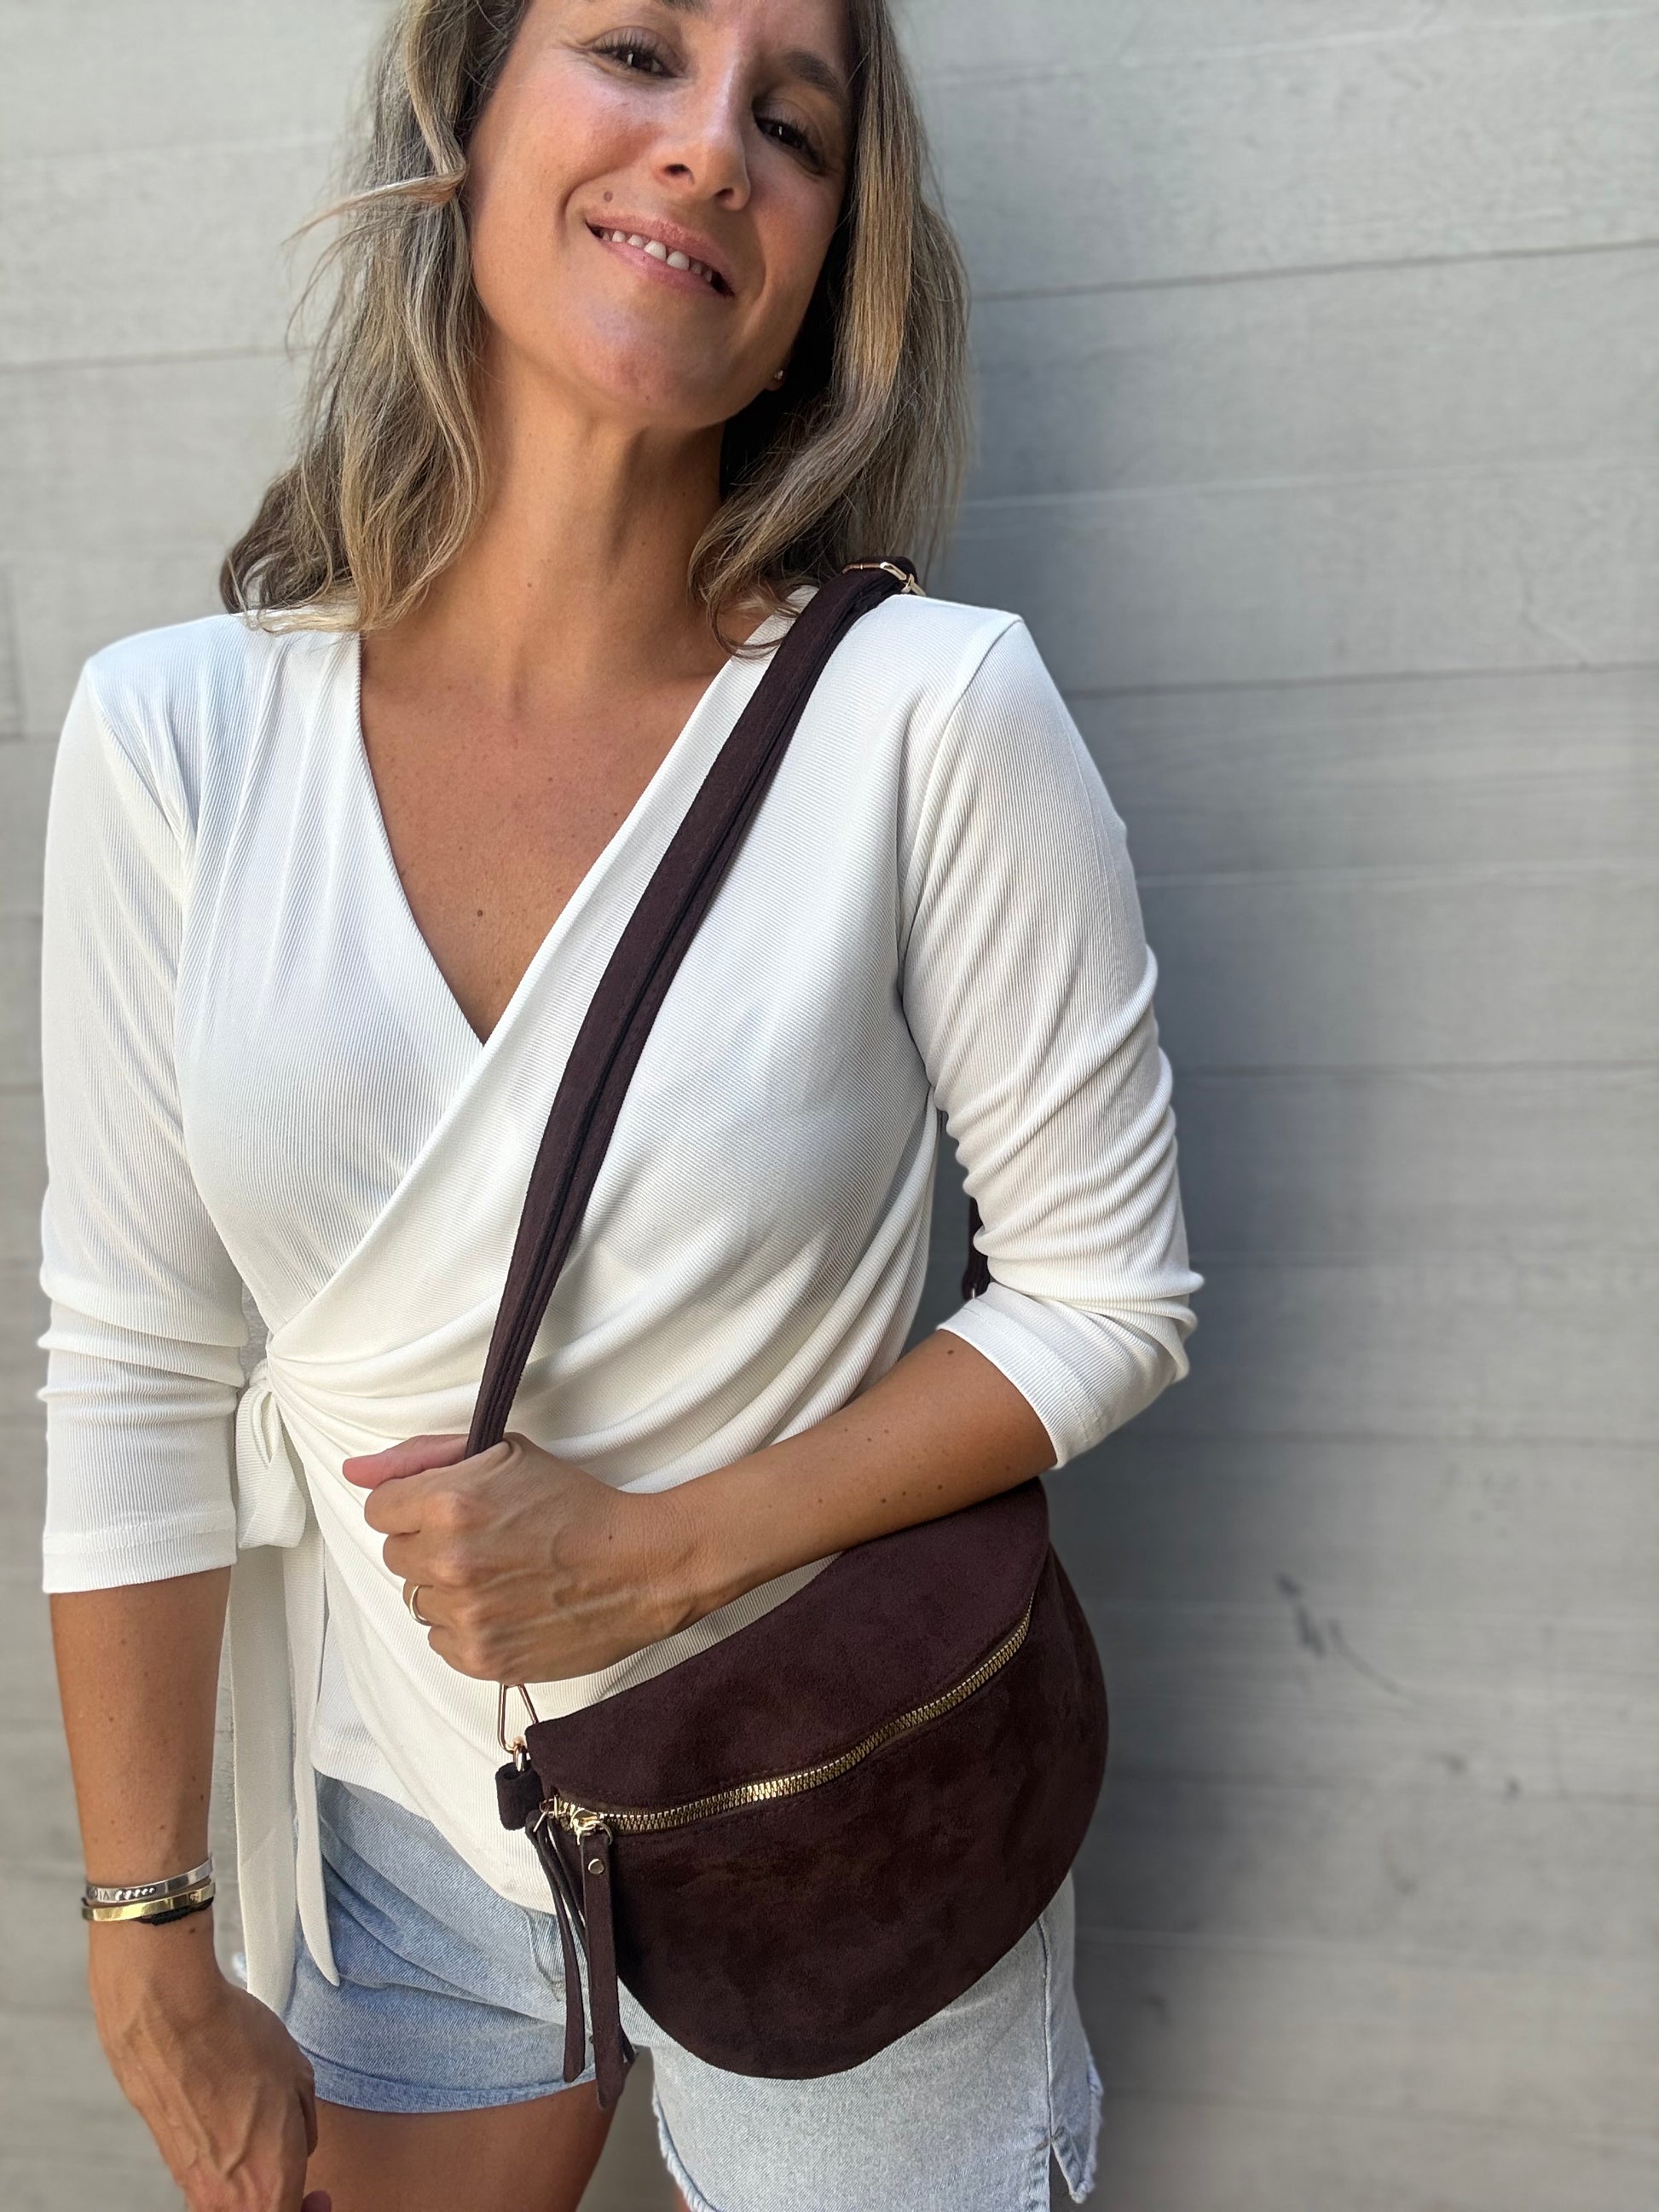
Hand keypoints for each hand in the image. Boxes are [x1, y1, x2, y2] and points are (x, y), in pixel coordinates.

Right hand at [89, 1917, 328, 2210]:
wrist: (169, 2020)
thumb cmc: (234, 2043)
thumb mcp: (299, 2079)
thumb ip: (303, 2129)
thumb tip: (298, 2146)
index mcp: (270, 2184)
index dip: (312, 2209)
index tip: (319, 2197)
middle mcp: (227, 2198)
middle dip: (284, 2201)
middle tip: (300, 2182)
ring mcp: (194, 2185)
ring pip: (233, 2204)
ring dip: (252, 2187)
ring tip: (265, 2146)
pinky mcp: (173, 2164)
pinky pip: (209, 2182)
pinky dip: (226, 2168)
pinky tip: (234, 2129)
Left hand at [343, 1432, 702, 1681]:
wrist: (640, 1566)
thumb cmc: (575, 1504)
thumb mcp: (505, 1454)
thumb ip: (421, 1457)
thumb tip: (352, 1470)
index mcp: (449, 1503)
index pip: (379, 1509)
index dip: (413, 1505)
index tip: (447, 1509)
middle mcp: (448, 1562)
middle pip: (396, 1555)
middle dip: (428, 1545)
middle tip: (483, 1540)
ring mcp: (464, 1616)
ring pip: (416, 1600)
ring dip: (446, 1588)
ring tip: (499, 1575)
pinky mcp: (481, 1659)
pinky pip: (439, 1641)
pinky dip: (464, 1626)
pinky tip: (505, 1606)